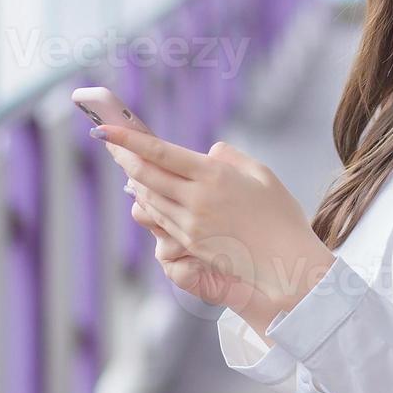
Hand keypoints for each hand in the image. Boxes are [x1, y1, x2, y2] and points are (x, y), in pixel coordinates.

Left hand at [95, 126, 335, 309]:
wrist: (286, 263)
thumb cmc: (279, 214)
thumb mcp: (260, 173)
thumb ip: (229, 156)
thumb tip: (206, 152)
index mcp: (213, 176)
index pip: (159, 153)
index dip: (127, 140)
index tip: (105, 130)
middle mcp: (196, 200)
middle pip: (144, 175)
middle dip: (122, 156)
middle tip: (108, 142)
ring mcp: (190, 224)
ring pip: (148, 197)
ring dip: (134, 180)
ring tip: (127, 163)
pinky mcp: (190, 243)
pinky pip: (160, 217)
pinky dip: (149, 201)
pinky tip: (146, 193)